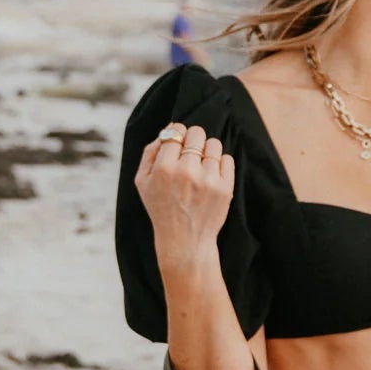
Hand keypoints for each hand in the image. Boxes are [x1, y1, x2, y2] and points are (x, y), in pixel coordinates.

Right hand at [135, 120, 234, 269]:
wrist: (184, 241)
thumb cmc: (161, 209)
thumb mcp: (142, 182)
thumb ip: (150, 152)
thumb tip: (168, 128)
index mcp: (164, 168)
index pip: (176, 131)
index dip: (177, 134)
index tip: (178, 142)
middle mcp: (186, 172)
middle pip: (197, 133)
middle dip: (193, 140)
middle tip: (190, 154)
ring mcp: (208, 180)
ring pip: (214, 144)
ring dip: (207, 151)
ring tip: (201, 165)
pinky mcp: (225, 188)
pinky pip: (227, 159)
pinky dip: (220, 164)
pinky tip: (210, 175)